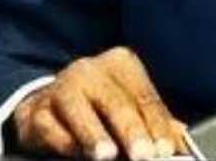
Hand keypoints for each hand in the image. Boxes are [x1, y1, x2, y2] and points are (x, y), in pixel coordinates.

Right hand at [12, 46, 188, 159]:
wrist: (47, 105)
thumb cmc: (97, 107)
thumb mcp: (127, 106)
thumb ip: (152, 123)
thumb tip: (179, 141)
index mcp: (121, 64)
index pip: (145, 96)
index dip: (158, 125)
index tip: (167, 149)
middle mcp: (91, 69)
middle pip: (116, 101)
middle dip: (132, 131)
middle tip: (144, 155)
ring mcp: (61, 87)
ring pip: (79, 110)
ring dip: (95, 135)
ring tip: (107, 155)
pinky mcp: (36, 110)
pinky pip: (51, 128)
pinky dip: (66, 143)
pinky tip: (77, 153)